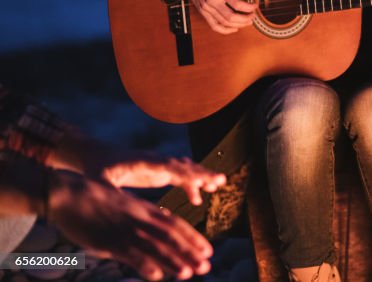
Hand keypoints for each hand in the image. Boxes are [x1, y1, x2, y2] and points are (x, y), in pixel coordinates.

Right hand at [47, 170, 213, 280]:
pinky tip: (156, 276)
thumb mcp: (126, 207)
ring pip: (154, 245)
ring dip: (172, 260)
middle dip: (189, 251)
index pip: (175, 224)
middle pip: (170, 235)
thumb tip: (160, 225)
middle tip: (207, 266)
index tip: (208, 250)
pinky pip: (129, 254)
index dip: (192, 238)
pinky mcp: (107, 240)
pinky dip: (143, 264)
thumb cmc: (95, 200)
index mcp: (144, 209)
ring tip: (188, 273)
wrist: (69, 192)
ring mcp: (124, 229)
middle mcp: (139, 219)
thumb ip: (142, 219)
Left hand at [91, 149, 225, 206]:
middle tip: (220, 179)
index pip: (167, 165)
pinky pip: (180, 177)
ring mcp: (159, 165)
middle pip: (183, 165)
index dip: (184, 172)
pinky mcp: (159, 172)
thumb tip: (113, 205)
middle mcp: (156, 160)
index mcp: (143, 161)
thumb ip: (109, 191)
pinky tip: (198, 199)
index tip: (200, 179)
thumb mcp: (98, 181)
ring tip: (219, 184)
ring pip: (185, 170)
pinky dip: (191, 186)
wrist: (97, 156)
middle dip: (202, 173)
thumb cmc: (96, 168)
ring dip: (201, 176)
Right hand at [171, 0, 262, 33]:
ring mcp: (206, 8)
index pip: (237, 4)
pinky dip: (224, 30)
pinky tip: (234, 28)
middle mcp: (212, 0)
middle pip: (230, 17)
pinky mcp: (202, 11)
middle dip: (245, 19)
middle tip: (253, 16)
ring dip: (237, 25)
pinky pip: (214, 25)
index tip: (255, 6)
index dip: (248, 7)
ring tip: (247, 22)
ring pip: (223, 23)